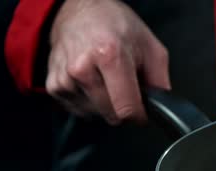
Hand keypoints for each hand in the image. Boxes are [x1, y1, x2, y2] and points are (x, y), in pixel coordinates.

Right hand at [46, 0, 169, 124]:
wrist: (79, 11)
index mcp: (110, 56)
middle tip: (123, 83)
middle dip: (123, 106)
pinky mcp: (54, 86)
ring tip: (105, 77)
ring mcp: (65, 79)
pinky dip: (89, 101)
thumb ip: (160, 80)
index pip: (126, 108)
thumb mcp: (150, 46)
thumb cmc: (115, 25)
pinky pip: (80, 110)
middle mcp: (83, 68)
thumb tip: (161, 106)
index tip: (141, 111)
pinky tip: (91, 80)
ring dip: (105, 103)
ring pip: (96, 114)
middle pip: (112, 115)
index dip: (139, 116)